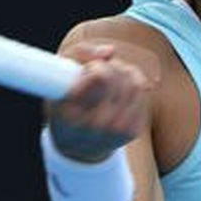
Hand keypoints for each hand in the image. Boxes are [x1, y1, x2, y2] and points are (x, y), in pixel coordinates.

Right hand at [46, 42, 154, 161]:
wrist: (78, 148)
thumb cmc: (65, 107)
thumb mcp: (57, 78)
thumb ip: (79, 54)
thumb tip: (110, 51)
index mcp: (72, 113)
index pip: (101, 74)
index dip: (94, 66)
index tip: (85, 72)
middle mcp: (96, 125)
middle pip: (119, 75)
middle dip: (109, 65)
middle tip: (99, 70)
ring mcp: (117, 130)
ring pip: (134, 82)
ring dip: (123, 71)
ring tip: (111, 76)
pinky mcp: (133, 130)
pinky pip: (142, 92)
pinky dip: (133, 82)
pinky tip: (120, 87)